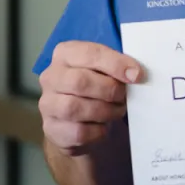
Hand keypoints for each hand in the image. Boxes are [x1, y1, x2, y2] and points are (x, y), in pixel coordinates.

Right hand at [38, 41, 142, 155]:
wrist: (78, 119)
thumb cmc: (97, 85)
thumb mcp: (106, 68)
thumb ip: (118, 66)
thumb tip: (135, 74)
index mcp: (66, 53)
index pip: (90, 53)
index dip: (116, 64)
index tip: (136, 75)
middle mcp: (51, 76)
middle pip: (79, 81)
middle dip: (110, 90)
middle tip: (124, 96)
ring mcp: (47, 104)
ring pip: (75, 108)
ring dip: (105, 111)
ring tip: (117, 110)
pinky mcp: (51, 129)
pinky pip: (77, 132)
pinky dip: (97, 130)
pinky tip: (103, 126)